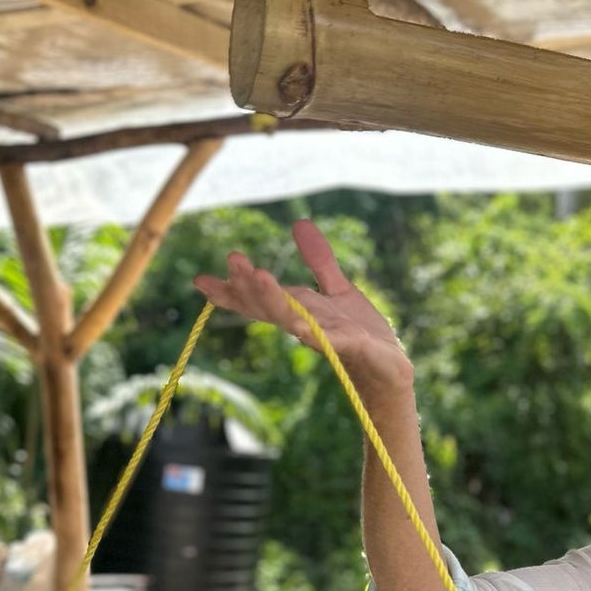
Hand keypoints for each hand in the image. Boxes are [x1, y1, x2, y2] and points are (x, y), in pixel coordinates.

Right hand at [194, 221, 411, 400]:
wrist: (390, 367)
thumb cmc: (362, 332)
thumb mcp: (337, 289)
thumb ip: (318, 260)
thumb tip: (298, 222)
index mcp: (297, 309)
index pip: (258, 298)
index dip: (231, 289)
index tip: (199, 280)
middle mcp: (303, 324)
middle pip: (268, 305)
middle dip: (247, 285)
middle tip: (232, 259)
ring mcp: (323, 337)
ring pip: (291, 318)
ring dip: (273, 299)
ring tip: (258, 274)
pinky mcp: (348, 347)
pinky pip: (326, 339)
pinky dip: (312, 331)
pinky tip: (297, 323)